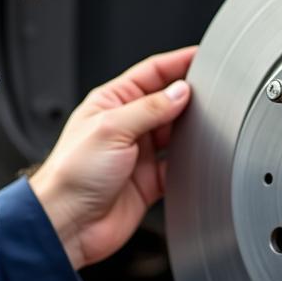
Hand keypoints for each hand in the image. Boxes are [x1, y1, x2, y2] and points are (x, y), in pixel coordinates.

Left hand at [28, 47, 194, 268]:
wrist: (68, 224)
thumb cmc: (71, 174)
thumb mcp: (111, 128)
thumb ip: (149, 109)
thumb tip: (180, 92)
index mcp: (111, 102)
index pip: (151, 73)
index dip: (177, 62)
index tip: (201, 56)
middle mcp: (127, 125)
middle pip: (167, 102)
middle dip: (189, 96)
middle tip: (213, 93)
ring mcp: (140, 153)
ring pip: (177, 132)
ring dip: (191, 129)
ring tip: (208, 124)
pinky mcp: (150, 180)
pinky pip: (178, 165)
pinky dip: (190, 162)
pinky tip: (196, 158)